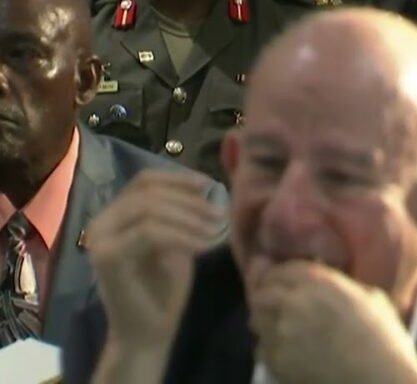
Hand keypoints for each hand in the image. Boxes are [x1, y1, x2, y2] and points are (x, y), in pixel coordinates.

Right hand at [89, 170, 224, 382]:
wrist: (147, 335)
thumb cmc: (163, 289)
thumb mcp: (177, 241)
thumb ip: (181, 214)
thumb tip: (205, 187)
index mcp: (116, 213)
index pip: (145, 180)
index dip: (178, 178)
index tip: (208, 186)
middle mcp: (102, 221)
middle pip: (147, 191)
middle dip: (188, 200)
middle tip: (219, 214)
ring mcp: (100, 238)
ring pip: (148, 209)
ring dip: (189, 216)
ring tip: (216, 229)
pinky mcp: (106, 257)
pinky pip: (149, 232)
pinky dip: (182, 235)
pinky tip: (205, 246)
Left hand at [250, 262, 416, 383]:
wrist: (381, 381)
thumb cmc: (386, 340)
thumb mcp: (372, 298)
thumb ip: (345, 286)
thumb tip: (338, 286)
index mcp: (319, 281)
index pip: (281, 269)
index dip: (279, 275)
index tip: (281, 282)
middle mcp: (295, 301)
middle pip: (262, 292)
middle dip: (266, 296)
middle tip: (274, 306)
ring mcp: (283, 331)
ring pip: (256, 318)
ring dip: (264, 321)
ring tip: (276, 328)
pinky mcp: (279, 361)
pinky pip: (261, 349)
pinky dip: (269, 349)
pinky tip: (284, 352)